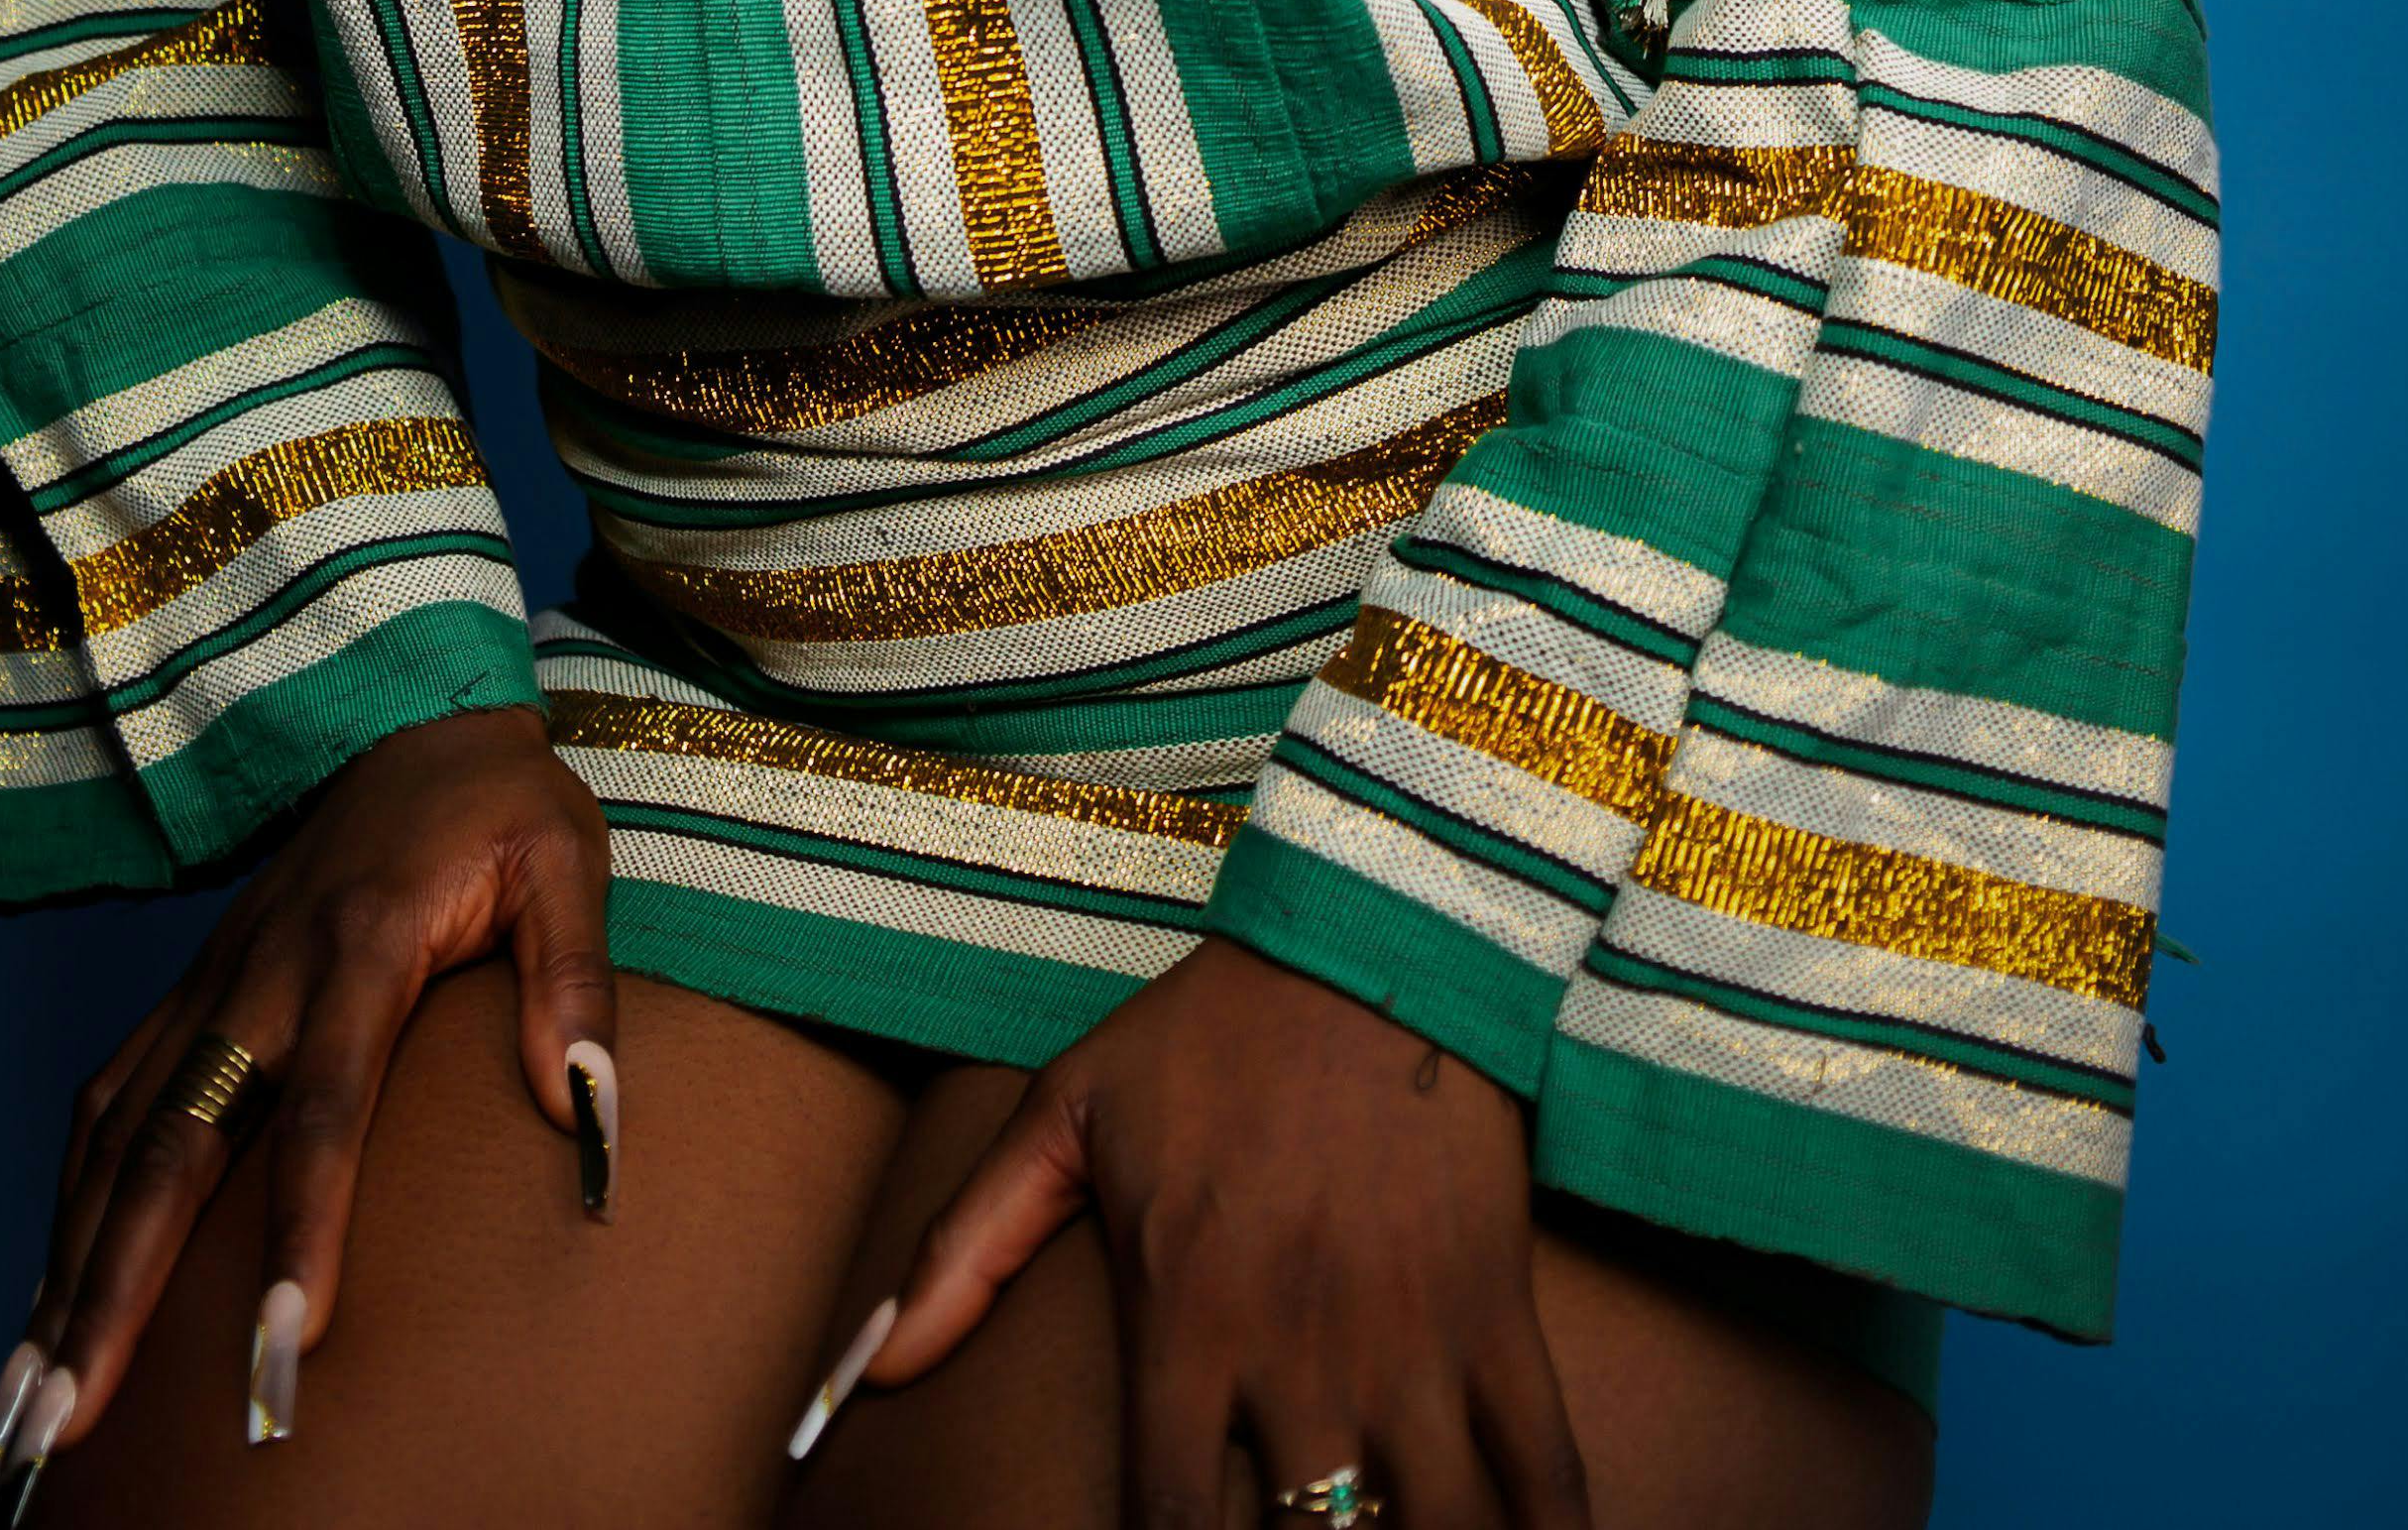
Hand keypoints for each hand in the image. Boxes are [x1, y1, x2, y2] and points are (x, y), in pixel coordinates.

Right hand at [22, 703, 612, 1454]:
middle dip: (119, 1293)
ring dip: (69, 1272)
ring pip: (118, 1140)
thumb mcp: (564, 860)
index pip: (324, 1107)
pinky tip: (50, 1303)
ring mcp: (211, 984)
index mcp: (361, 942)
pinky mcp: (188, 994)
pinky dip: (70, 1211)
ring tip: (31, 1405)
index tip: (286, 1345)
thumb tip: (583, 1111)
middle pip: (175, 1147)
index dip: (302, 1228)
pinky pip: (108, 1108)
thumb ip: (572, 980)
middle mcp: (261, 973)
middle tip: (73, 1420)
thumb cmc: (500, 807)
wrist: (413, 716)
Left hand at [867, 937, 1587, 1529]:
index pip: (1167, 1523)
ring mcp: (1407, 1341)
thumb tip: (864, 1373)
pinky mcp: (1497, 1315)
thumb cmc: (1206, 1033)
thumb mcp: (1065, 1118)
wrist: (1364, 937)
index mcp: (1186, 1317)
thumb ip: (962, 1251)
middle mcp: (1297, 1351)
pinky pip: (1543, 1471)